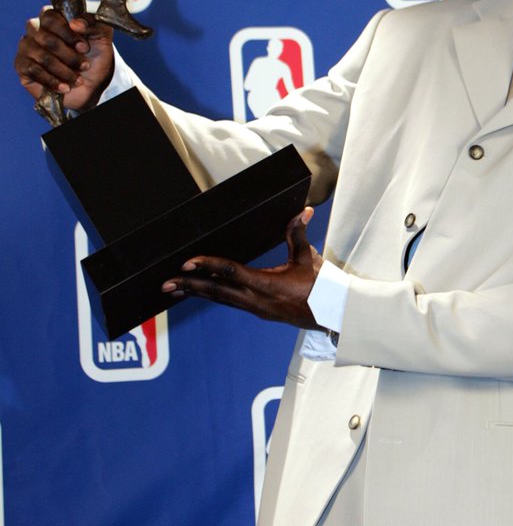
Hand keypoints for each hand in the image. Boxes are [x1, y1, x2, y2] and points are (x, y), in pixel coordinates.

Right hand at [15, 7, 114, 111]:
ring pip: (42, 57)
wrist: (92, 85)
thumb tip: (75, 23)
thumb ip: (94, 23)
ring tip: (78, 79)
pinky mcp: (22, 66)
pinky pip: (34, 71)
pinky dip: (53, 81)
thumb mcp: (101, 37)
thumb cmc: (94, 56)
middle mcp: (35, 30)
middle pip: (46, 38)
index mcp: (52, 17)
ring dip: (65, 71)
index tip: (84, 48)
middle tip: (84, 65)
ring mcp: (27, 47)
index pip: (50, 17)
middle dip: (69, 56)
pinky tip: (65, 87)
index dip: (68, 33)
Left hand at [162, 208, 323, 327]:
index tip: (187, 263)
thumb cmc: (322, 287)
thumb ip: (299, 235)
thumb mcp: (309, 259)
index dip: (208, 266)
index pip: (230, 273)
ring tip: (174, 289)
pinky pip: (229, 302)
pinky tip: (201, 291)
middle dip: (189, 287)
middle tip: (166, 283)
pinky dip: (212, 295)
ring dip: (196, 293)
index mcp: (267, 285)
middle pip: (216, 292)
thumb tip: (303, 211)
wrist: (332, 314)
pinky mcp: (258, 311)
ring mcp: (256, 308)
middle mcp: (257, 300)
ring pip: (220, 299)